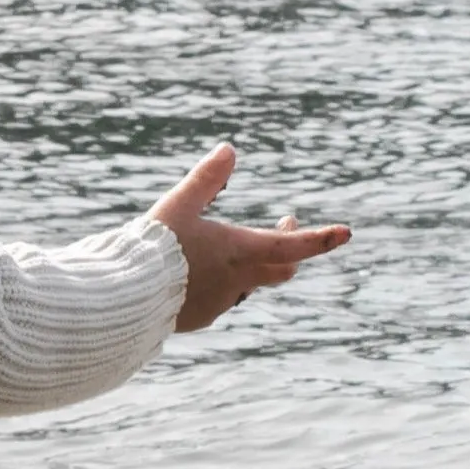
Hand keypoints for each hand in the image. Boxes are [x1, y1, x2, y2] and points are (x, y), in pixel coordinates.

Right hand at [150, 144, 348, 330]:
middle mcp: (237, 282)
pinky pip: (216, 301)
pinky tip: (192, 279)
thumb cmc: (151, 251)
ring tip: (220, 252)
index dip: (321, 238)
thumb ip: (204, 179)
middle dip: (288, 250)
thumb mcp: (177, 206)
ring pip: (245, 286)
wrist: (123, 298)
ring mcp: (218, 304)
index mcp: (239, 252)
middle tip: (284, 229)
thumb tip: (229, 149)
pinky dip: (214, 287)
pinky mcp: (197, 318)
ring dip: (245, 269)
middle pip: (281, 270)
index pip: (292, 246)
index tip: (346, 232)